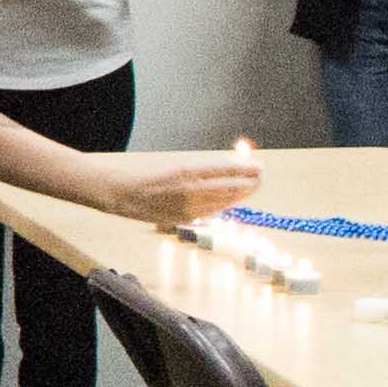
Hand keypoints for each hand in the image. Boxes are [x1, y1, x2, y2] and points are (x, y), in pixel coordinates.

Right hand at [105, 147, 270, 228]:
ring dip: (240, 195)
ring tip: (252, 187)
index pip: (226, 171)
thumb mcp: (178, 167)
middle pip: (229, 188)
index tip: (259, 167)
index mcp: (188, 172)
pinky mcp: (186, 219)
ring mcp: (189, 207)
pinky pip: (212, 211)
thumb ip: (203, 171)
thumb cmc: (150, 177)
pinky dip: (225, 205)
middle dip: (248, 183)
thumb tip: (229, 170)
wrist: (126, 195)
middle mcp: (191, 190)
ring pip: (223, 202)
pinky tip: (232, 200)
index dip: (245, 170)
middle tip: (261, 177)